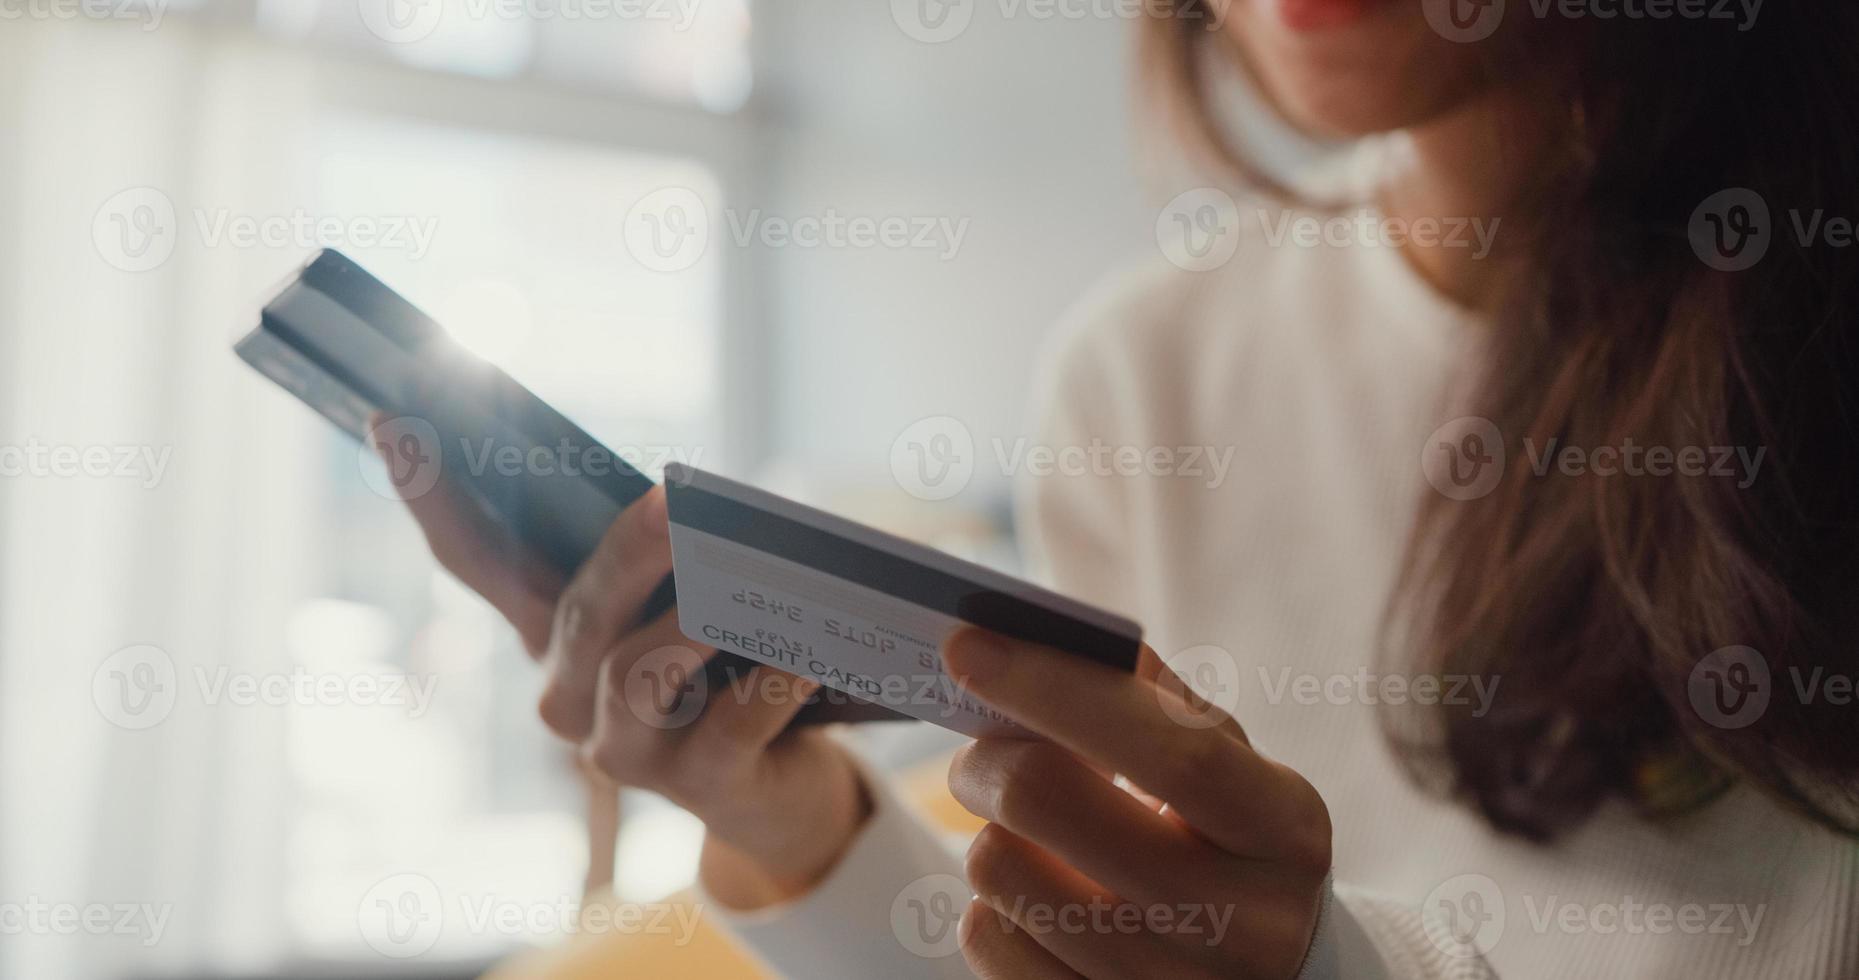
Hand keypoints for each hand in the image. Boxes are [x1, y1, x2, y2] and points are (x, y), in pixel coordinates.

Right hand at [373, 422, 871, 907]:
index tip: (391, 418)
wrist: (779, 782)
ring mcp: (624, 750)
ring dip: (698, 623)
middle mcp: (567, 698)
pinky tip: (804, 653)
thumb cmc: (723, 666)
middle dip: (628, 551)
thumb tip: (692, 498)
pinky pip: (730, 724)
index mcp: (550, 636)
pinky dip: (770, 682)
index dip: (431, 496)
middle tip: (672, 500)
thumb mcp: (683, 598)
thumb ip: (667, 551)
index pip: (475, 561)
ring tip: (757, 579)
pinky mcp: (697, 784)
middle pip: (580, 611)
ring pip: (638, 674)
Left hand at [942, 629, 1331, 979]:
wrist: (1269, 975)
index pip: (1174, 751)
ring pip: (1001, 872)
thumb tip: (1055, 639)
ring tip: (1028, 832)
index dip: (1061, 689)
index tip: (971, 645)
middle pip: (1051, 803)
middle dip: (990, 756)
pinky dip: (994, 904)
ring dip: (992, 832)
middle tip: (983, 746)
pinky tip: (1037, 897)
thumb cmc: (1229, 840)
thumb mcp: (1231, 769)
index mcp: (1284, 830)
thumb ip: (1157, 704)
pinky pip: (989, 942)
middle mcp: (1242, 926)